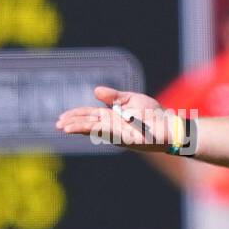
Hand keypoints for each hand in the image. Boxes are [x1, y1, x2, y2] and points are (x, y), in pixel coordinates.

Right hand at [55, 86, 176, 153]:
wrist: (170, 125)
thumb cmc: (153, 113)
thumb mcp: (132, 99)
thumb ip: (114, 97)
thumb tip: (95, 91)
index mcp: (112, 116)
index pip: (90, 115)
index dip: (76, 116)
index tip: (62, 117)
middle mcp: (112, 126)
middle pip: (89, 123)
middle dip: (73, 123)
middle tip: (58, 124)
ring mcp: (118, 133)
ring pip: (95, 129)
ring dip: (79, 128)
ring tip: (64, 128)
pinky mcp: (126, 138)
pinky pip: (109, 132)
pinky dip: (96, 130)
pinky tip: (86, 129)